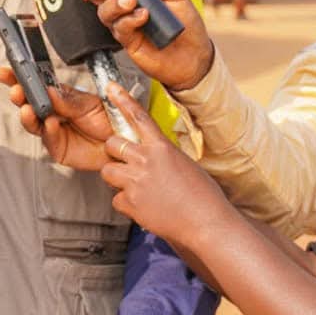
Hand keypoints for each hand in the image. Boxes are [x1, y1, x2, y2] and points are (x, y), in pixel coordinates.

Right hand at [0, 67, 114, 170]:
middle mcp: (52, 112)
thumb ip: (68, 100)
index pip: (34, 84)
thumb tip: (49, 90)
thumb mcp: (90, 103)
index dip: (17, 78)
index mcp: (58, 96)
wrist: (123, 143)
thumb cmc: (109, 120)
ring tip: (28, 109)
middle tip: (16, 91)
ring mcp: (53, 130)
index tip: (5, 72)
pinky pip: (49, 139)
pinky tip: (51, 124)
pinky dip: (49, 131)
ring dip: (28, 115)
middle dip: (19, 95)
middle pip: (27, 103)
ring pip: (32, 122)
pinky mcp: (58, 148)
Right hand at [66, 0, 213, 91]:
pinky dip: (130, 20)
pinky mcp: (127, 41)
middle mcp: (123, 7)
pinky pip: (120, 28)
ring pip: (104, 11)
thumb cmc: (185, 24)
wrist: (195, 57)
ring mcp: (123, 24)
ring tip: (132, 1)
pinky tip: (143, 17)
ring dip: (115, 3)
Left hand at [99, 82, 229, 247]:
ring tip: (136, 188)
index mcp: (162, 148)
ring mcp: (136, 182)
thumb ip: (162, 155)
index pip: (138, 117)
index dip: (122, 101)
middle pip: (112, 144)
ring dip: (117, 178)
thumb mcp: (185, 164)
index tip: (110, 89)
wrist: (208, 225)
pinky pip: (116, 199)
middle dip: (114, 152)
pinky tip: (144, 208)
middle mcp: (145, 161)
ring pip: (107, 171)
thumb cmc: (203, 197)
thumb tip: (150, 154)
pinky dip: (126, 204)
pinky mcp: (131, 203)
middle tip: (126, 163)